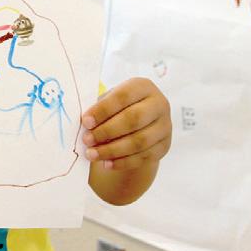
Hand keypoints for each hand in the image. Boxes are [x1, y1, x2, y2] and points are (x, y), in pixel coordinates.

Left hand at [83, 77, 171, 204]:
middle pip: (134, 119)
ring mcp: (165, 126)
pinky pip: (143, 157)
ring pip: (139, 141)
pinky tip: (106, 163)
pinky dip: (122, 162)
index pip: (123, 96)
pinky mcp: (164, 145)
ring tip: (92, 154)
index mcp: (143, 87)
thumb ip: (100, 109)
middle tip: (87, 140)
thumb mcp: (110, 101)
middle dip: (107, 131)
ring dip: (112, 150)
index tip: (85, 122)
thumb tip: (85, 124)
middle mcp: (159, 104)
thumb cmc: (119, 109)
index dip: (103, 110)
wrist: (141, 124)